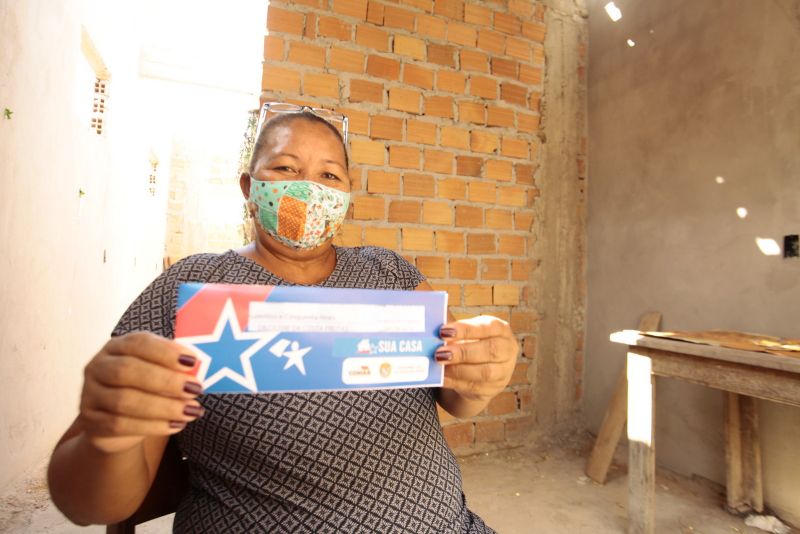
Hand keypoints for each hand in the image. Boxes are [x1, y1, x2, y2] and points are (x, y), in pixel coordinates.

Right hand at [79, 331, 203, 453]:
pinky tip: (175, 425)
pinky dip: (152, 426)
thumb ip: (173, 365)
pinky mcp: (92, 422)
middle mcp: (98, 366)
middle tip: (195, 389)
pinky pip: (120, 425)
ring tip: (191, 410)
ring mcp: (90, 394)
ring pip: (124, 400)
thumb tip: (200, 366)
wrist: (115, 422)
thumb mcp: (156, 370)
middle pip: (128, 371)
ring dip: (163, 406)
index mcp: (117, 346)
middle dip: (166, 380)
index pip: (138, 342)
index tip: (192, 361)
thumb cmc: (144, 388)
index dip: (165, 351)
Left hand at [435, 315, 518, 406]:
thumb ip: (452, 328)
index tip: (443, 331)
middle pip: (490, 350)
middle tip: (439, 352)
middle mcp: (507, 350)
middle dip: (463, 352)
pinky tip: (441, 377)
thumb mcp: (465, 333)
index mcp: (501, 330)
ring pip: (484, 372)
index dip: (467, 329)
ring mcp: (503, 372)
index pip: (489, 327)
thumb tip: (431, 319)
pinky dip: (455, 382)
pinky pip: (474, 387)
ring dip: (458, 369)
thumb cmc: (468, 344)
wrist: (476, 373)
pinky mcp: (492, 389)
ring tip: (439, 364)